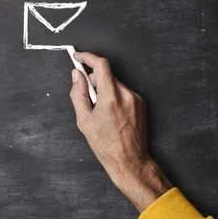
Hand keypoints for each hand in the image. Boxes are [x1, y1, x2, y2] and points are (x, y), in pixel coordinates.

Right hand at [70, 52, 172, 212]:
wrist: (130, 161)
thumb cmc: (106, 145)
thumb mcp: (84, 121)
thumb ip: (78, 94)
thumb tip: (77, 76)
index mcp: (111, 97)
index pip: (101, 65)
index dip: (87, 57)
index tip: (78, 57)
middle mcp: (126, 94)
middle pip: (106, 75)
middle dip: (94, 80)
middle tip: (87, 97)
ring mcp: (136, 98)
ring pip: (114, 83)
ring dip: (104, 89)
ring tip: (101, 111)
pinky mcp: (141, 103)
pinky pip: (123, 92)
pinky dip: (114, 96)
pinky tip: (111, 114)